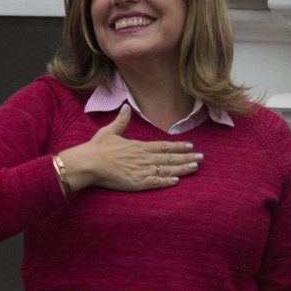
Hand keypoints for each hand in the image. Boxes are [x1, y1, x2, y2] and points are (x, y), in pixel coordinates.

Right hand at [57, 105, 201, 192]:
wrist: (88, 163)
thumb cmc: (96, 148)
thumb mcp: (109, 131)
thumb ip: (121, 121)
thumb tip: (126, 107)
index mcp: (139, 146)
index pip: (164, 146)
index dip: (178, 146)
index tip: (191, 146)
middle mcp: (144, 157)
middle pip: (170, 158)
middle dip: (187, 157)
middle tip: (202, 157)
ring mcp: (142, 170)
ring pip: (167, 170)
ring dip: (183, 168)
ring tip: (195, 167)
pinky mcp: (137, 183)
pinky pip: (156, 182)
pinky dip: (167, 182)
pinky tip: (178, 181)